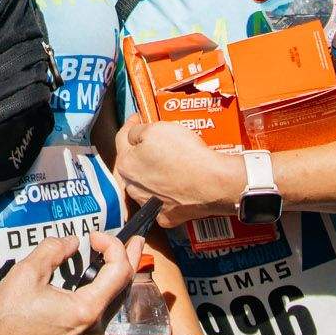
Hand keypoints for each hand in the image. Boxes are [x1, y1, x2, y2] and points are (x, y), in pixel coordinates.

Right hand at [0, 233, 133, 334]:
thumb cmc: (4, 316)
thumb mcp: (26, 272)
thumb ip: (53, 250)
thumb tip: (72, 242)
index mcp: (86, 310)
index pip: (119, 272)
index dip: (113, 247)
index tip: (94, 237)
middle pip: (121, 293)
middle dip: (125, 264)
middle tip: (133, 244)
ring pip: (105, 315)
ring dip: (105, 291)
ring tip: (100, 273)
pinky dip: (89, 316)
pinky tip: (75, 307)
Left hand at [112, 120, 246, 228]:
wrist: (213, 183)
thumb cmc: (185, 154)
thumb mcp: (156, 129)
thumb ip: (137, 131)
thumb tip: (134, 136)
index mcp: (126, 165)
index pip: (121, 139)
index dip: (130, 124)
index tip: (138, 117)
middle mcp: (132, 188)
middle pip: (132, 164)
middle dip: (139, 151)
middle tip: (154, 141)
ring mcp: (149, 205)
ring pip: (146, 185)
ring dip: (152, 174)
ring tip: (168, 162)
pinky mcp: (166, 217)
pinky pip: (163, 201)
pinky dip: (167, 192)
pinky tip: (176, 183)